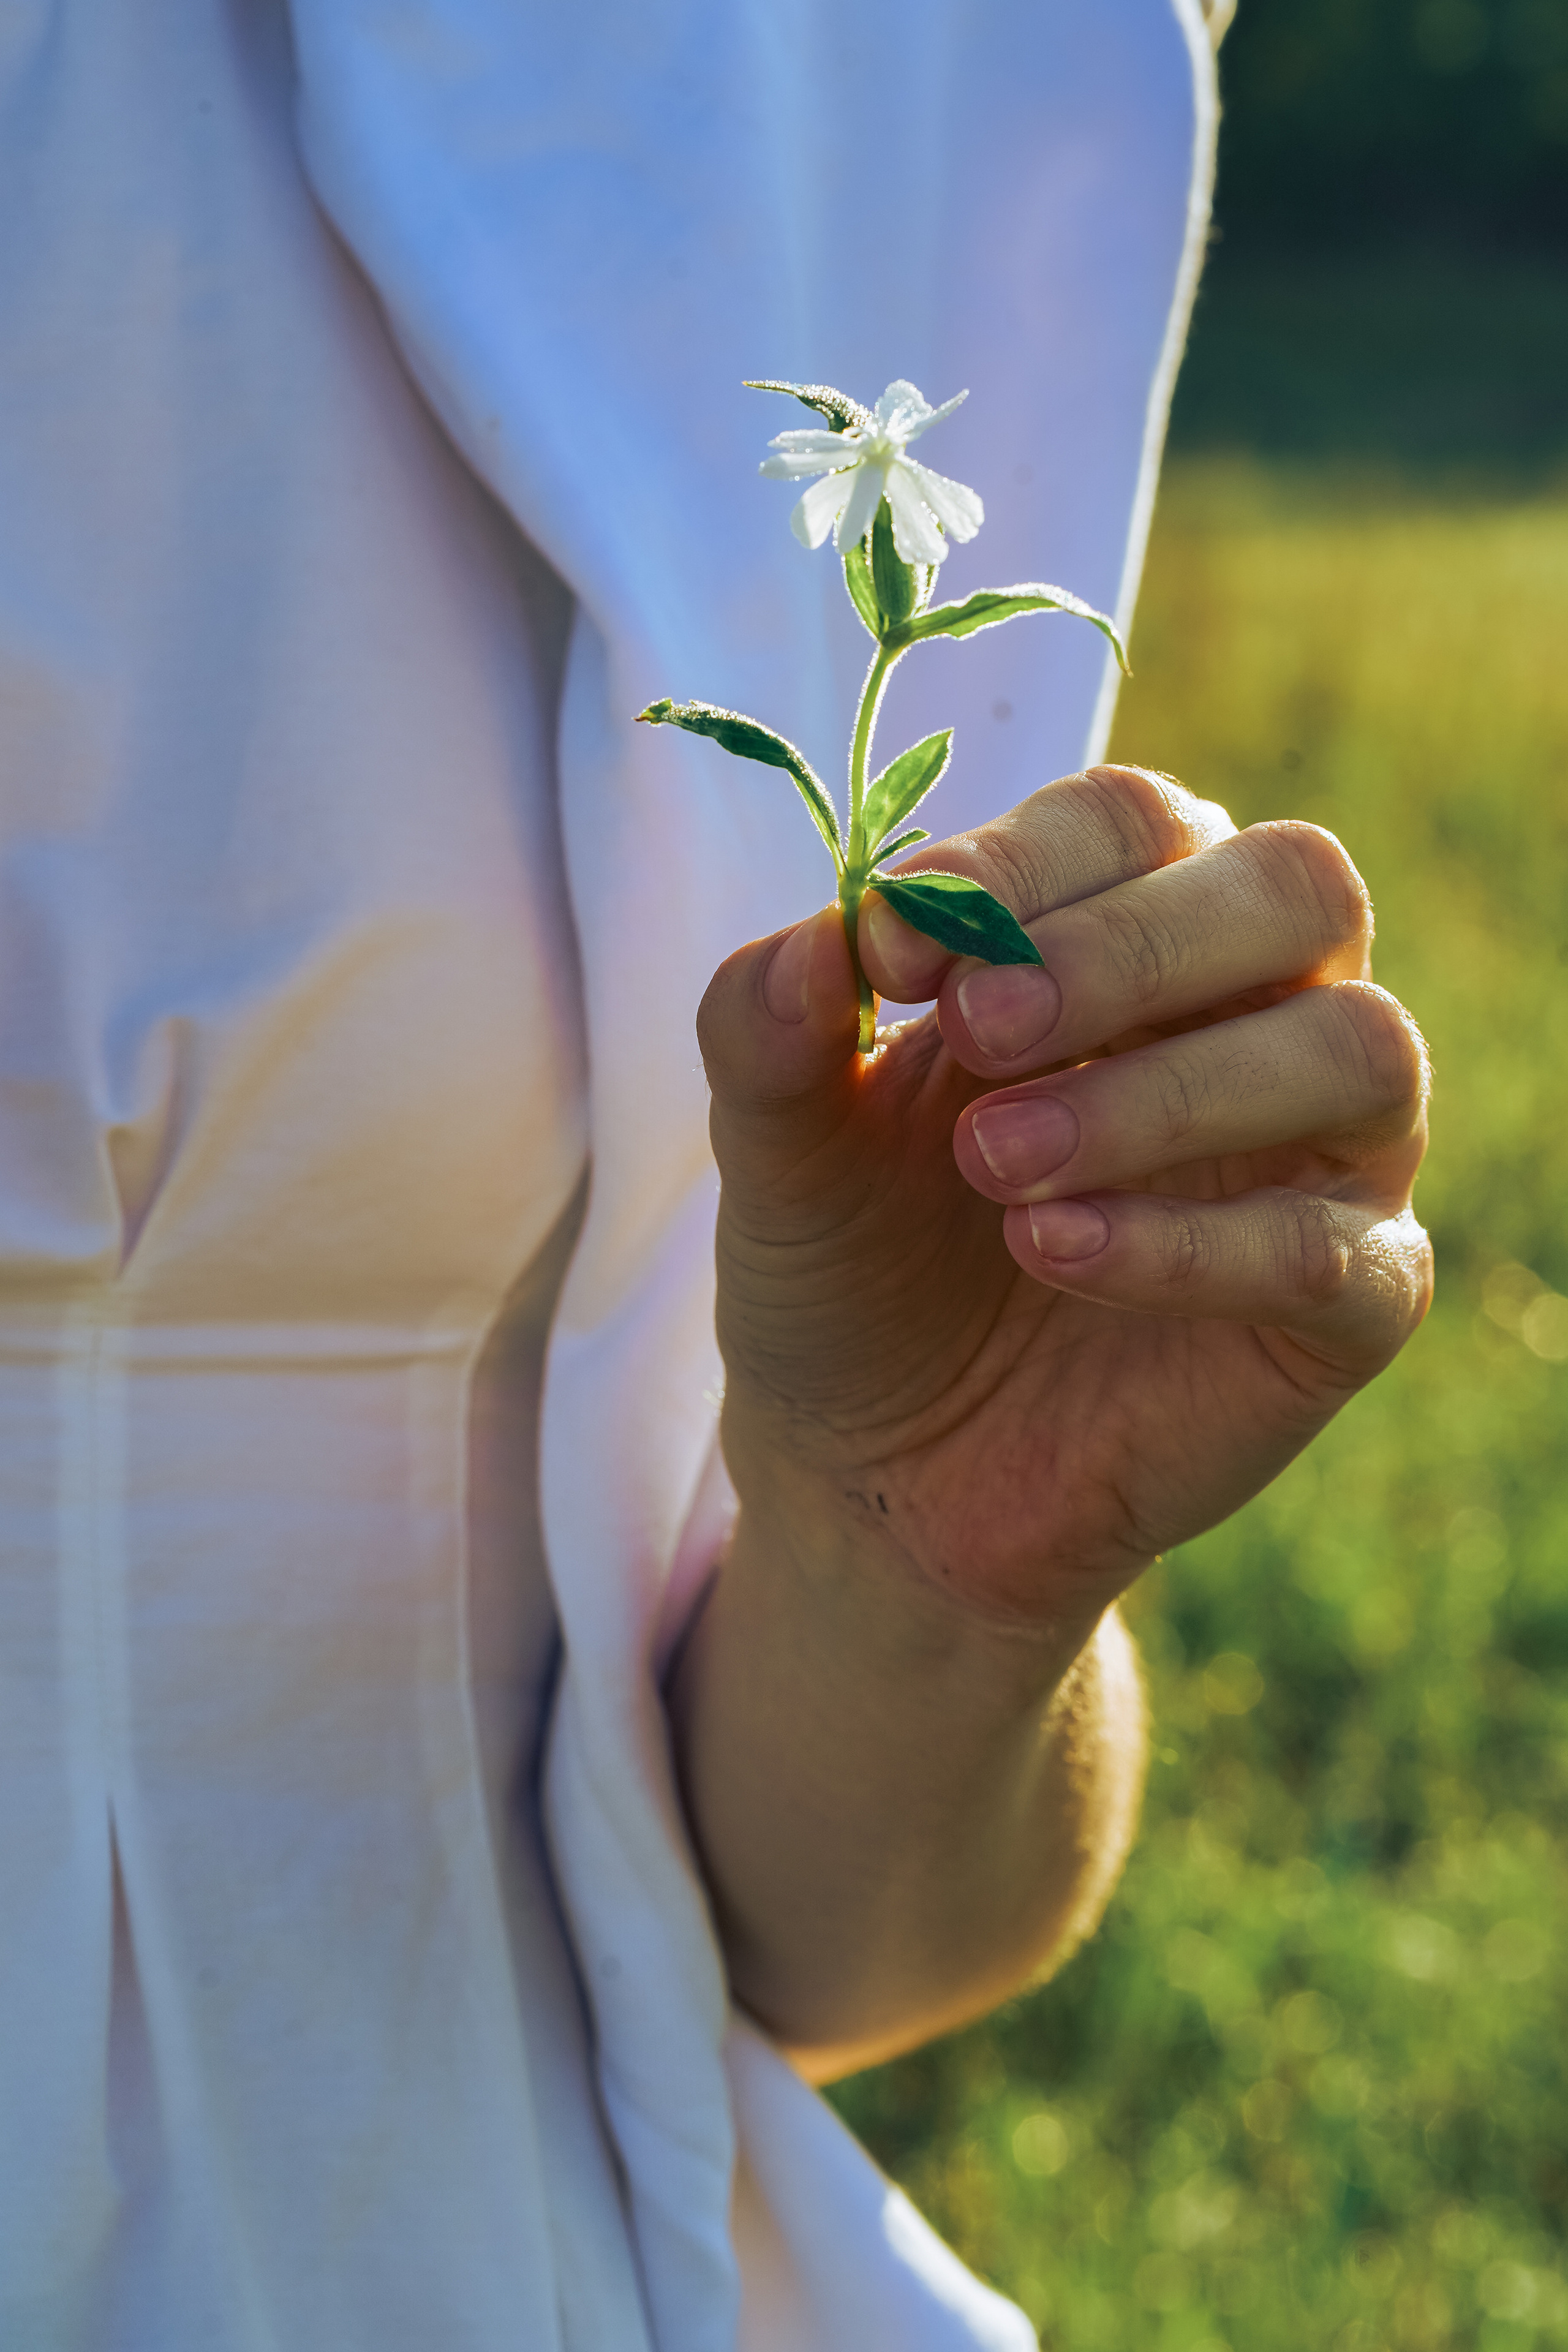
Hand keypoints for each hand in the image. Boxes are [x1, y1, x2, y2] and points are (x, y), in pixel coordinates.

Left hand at [699, 764, 1431, 1628]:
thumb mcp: (783, 1144)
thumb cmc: (853, 1269)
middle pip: (1296, 887)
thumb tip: (822, 933)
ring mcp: (1323, 1159)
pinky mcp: (1346, 1307)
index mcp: (1128, 934)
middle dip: (1129, 946)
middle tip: (980, 1029)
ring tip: (999, 1166)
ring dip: (1167, 1093)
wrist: (875, 1476)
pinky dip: (1193, 1245)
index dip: (1026, 862)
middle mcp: (1258, 1016)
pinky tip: (1053, 1253)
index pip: (1137, 819)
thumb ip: (773, 1027)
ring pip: (1358, 1051)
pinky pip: (1335, 1252)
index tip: (893, 944)